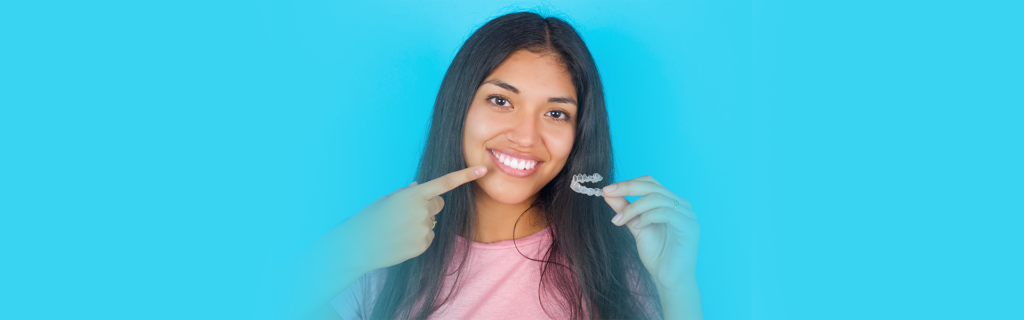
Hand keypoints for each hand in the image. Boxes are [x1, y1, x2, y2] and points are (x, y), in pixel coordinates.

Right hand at [343, 165, 487, 271]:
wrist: (358, 245)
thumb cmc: (370, 219)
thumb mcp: (387, 200)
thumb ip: (407, 193)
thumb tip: (418, 186)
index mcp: (413, 195)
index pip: (445, 182)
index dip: (465, 175)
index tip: (482, 169)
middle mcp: (422, 210)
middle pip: (439, 203)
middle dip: (428, 205)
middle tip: (405, 214)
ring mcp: (424, 228)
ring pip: (431, 222)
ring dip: (420, 224)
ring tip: (398, 230)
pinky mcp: (423, 245)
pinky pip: (428, 237)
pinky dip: (417, 238)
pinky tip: (401, 240)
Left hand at [603, 175, 698, 289]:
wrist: (669, 279)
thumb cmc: (656, 254)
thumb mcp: (636, 227)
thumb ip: (625, 210)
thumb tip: (608, 194)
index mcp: (670, 202)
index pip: (650, 183)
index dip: (628, 183)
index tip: (607, 190)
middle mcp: (681, 204)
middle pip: (653, 186)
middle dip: (627, 188)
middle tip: (608, 194)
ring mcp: (687, 214)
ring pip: (657, 198)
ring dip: (634, 208)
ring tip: (620, 220)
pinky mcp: (690, 226)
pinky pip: (666, 212)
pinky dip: (648, 217)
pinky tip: (637, 227)